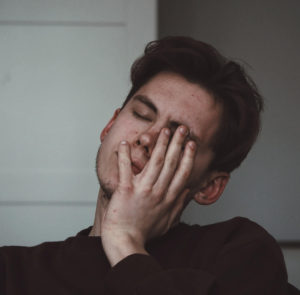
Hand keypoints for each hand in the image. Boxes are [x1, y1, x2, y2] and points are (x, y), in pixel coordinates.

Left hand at [101, 126, 195, 265]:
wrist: (125, 241)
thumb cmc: (144, 233)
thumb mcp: (167, 222)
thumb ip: (179, 205)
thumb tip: (188, 192)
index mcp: (168, 198)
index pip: (182, 173)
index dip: (188, 156)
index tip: (191, 144)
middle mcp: (158, 191)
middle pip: (171, 163)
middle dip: (178, 143)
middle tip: (182, 128)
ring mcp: (143, 190)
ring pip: (155, 162)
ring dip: (160, 144)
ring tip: (165, 130)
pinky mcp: (126, 190)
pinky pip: (125, 169)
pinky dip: (124, 155)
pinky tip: (125, 143)